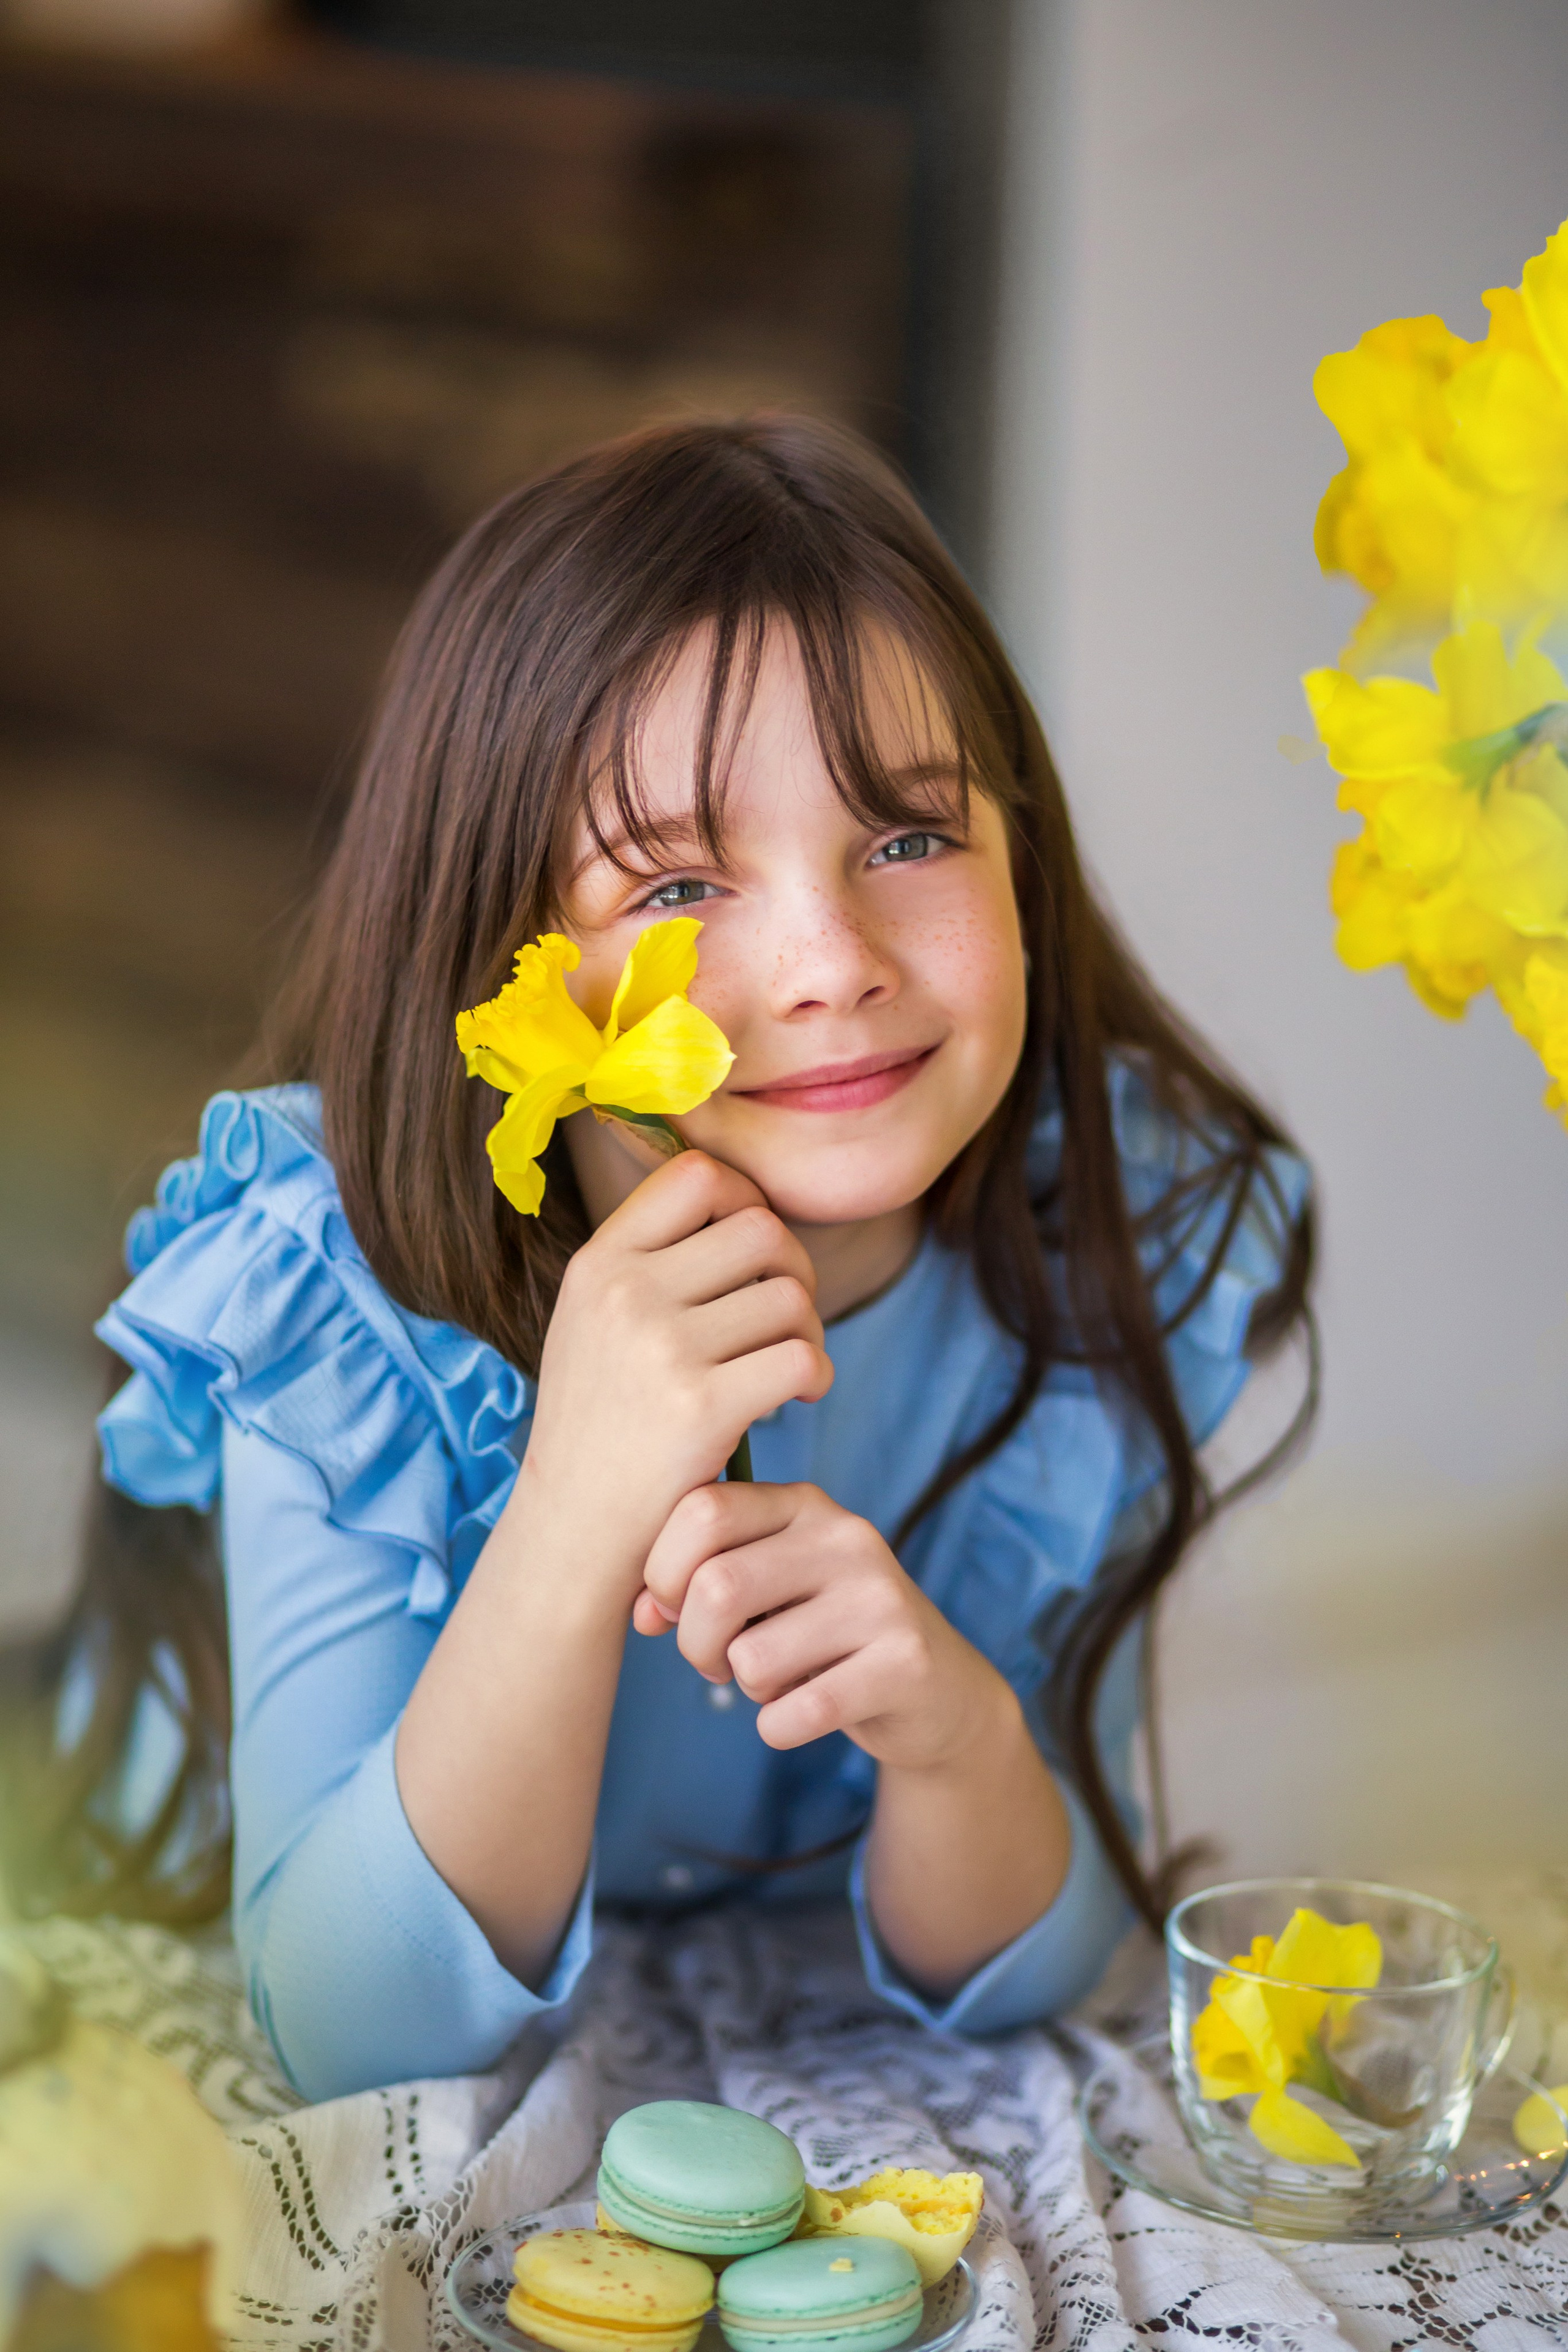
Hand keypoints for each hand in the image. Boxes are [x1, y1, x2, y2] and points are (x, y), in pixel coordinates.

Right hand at [517, 1155, 832, 1592]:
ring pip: (790, 1296)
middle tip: (785, 1318)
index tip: (755, 1251)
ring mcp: (662, 1348)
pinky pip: (802, 1357)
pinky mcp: (702, 1406)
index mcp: (599, 1263)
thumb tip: (741, 1201)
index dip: (746, 1199)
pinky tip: (798, 1396)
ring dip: (807, 1331)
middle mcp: (625, 1293)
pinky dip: (817, 1375)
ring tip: (786, 1366)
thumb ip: (652, 1260)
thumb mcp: (593, 1320)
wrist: (577, 1526)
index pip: (696, 1175)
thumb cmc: (602, 1421)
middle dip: (793, 1270)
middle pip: (761, 1230)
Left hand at [635, 1481, 1015, 1771]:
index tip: (671, 1608)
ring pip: (751, 1658)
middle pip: (716, 1587)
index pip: (702, 1509)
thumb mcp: (764, 1589)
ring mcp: (881, 1598)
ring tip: (778, 1679)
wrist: (934, 1688)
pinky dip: (780, 1727)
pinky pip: (795, 1713)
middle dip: (696, 1643)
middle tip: (717, 1661)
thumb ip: (695, 1583)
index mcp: (803, 1504)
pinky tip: (804, 1712)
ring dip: (747, 1687)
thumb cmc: (822, 1632)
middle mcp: (846, 1537)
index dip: (663, 1571)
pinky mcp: (904, 1662)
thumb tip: (641, 1612)